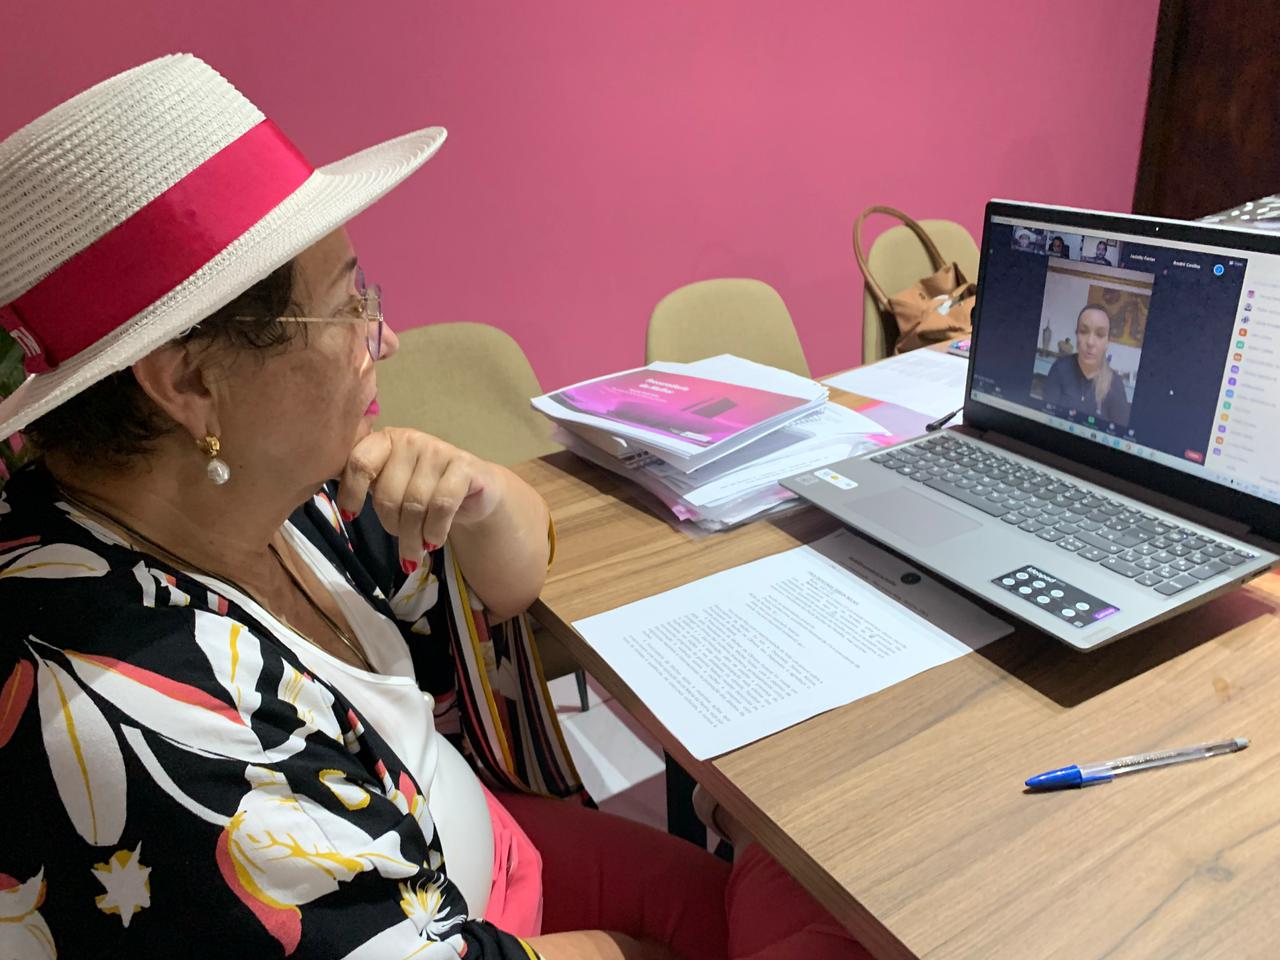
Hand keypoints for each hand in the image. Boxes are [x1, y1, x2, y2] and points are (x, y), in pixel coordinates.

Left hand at [336, 428, 502, 571]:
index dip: (351, 493)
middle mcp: (411, 439)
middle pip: (387, 493)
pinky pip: (442, 505)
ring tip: (416, 551)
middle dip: (391, 526)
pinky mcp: (465, 466)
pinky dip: (435, 530)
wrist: (474, 492)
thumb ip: (366, 484)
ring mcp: (439, 450)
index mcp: (385, 441)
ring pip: (414, 504)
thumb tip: (338, 506)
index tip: (350, 517)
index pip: (359, 462)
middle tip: (401, 543)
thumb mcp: (391, 484)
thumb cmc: (423, 491)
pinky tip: (433, 541)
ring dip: (413, 537)